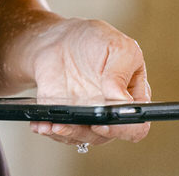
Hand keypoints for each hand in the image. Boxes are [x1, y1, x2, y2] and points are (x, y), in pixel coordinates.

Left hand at [27, 17, 151, 149]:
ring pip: (81, 137)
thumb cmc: (95, 40)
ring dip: (66, 133)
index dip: (123, 128)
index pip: (136, 125)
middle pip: (106, 136)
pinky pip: (60, 132)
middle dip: (87, 132)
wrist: (62, 41)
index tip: (104, 121)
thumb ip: (121, 72)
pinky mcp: (67, 118)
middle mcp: (112, 112)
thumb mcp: (117, 46)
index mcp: (133, 96)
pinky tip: (41, 123)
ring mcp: (89, 117)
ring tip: (52, 123)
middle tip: (72, 122)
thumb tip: (121, 100)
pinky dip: (49, 129)